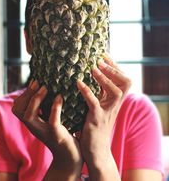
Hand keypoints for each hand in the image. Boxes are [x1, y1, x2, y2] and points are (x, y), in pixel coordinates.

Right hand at [12, 81, 82, 178]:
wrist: (70, 157)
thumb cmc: (61, 134)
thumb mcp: (49, 120)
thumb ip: (45, 109)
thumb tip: (45, 87)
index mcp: (32, 123)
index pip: (17, 108)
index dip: (23, 94)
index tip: (34, 82)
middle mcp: (35, 128)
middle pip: (19, 111)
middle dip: (27, 94)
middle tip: (40, 83)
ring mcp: (45, 132)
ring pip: (29, 116)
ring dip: (35, 100)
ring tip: (46, 88)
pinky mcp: (57, 135)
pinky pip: (52, 121)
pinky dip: (55, 107)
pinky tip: (59, 97)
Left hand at [77, 55, 130, 177]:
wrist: (95, 149)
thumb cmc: (94, 125)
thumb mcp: (99, 106)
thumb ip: (99, 92)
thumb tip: (90, 75)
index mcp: (114, 100)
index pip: (122, 80)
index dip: (115, 66)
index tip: (104, 54)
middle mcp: (114, 105)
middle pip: (125, 84)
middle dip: (114, 70)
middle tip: (100, 60)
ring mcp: (107, 112)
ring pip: (115, 92)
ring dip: (104, 79)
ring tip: (93, 68)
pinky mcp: (97, 119)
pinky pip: (94, 103)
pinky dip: (87, 92)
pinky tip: (78, 83)